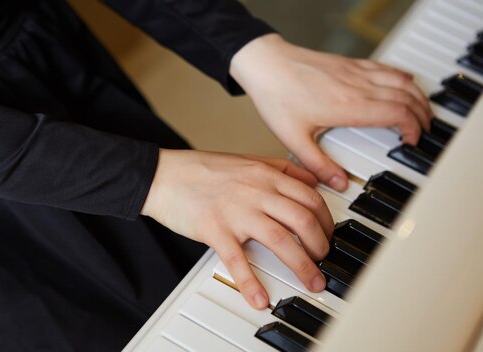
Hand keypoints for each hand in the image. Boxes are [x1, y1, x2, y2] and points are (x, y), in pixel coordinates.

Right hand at [141, 149, 333, 309]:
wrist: (164, 175)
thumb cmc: (201, 170)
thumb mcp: (246, 160)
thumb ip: (279, 168)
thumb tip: (310, 180)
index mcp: (265, 175)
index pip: (310, 197)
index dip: (326, 220)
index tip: (328, 234)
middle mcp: (256, 192)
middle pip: (303, 220)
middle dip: (321, 245)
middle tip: (324, 260)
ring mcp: (237, 212)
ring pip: (281, 241)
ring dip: (303, 266)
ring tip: (311, 282)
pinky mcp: (215, 230)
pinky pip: (238, 261)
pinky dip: (251, 283)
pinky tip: (259, 298)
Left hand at [230, 34, 432, 190]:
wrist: (266, 64)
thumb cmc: (277, 97)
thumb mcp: (294, 138)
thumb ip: (318, 163)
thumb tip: (337, 183)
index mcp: (349, 107)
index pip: (397, 114)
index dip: (412, 128)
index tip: (410, 141)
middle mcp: (358, 87)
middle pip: (405, 98)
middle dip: (421, 115)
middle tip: (422, 131)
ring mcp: (355, 72)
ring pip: (400, 81)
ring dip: (416, 96)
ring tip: (422, 111)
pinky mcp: (349, 64)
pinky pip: (385, 68)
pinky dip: (402, 77)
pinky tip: (405, 82)